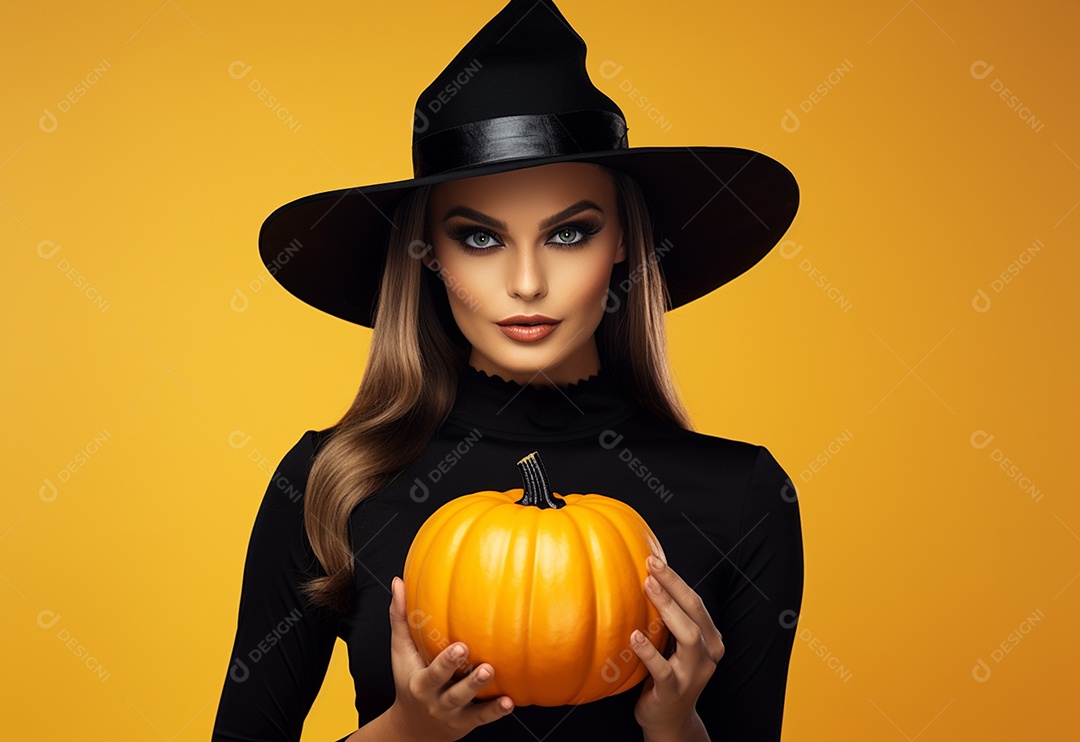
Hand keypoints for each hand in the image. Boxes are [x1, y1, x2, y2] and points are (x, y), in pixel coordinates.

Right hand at [385, 576, 513, 740]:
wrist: (414, 725)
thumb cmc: (410, 678)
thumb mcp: (401, 651)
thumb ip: (400, 617)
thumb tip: (398, 582)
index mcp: (421, 683)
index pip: (433, 673)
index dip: (446, 663)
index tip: (461, 647)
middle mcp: (437, 701)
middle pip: (453, 693)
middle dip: (468, 681)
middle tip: (485, 665)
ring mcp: (454, 714)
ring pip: (470, 707)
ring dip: (484, 693)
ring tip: (497, 676)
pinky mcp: (468, 722)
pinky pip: (482, 718)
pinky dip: (496, 711)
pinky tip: (510, 701)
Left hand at [631, 556, 722, 738]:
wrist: (670, 720)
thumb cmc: (668, 674)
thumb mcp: (675, 645)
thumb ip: (670, 619)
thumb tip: (646, 578)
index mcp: (711, 639)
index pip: (696, 602)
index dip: (676, 580)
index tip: (654, 559)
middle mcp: (708, 655)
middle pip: (694, 612)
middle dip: (674, 585)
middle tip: (650, 565)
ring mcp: (693, 675)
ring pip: (688, 636)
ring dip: (667, 609)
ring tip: (647, 588)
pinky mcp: (673, 691)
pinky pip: (662, 669)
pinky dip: (649, 651)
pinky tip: (634, 636)